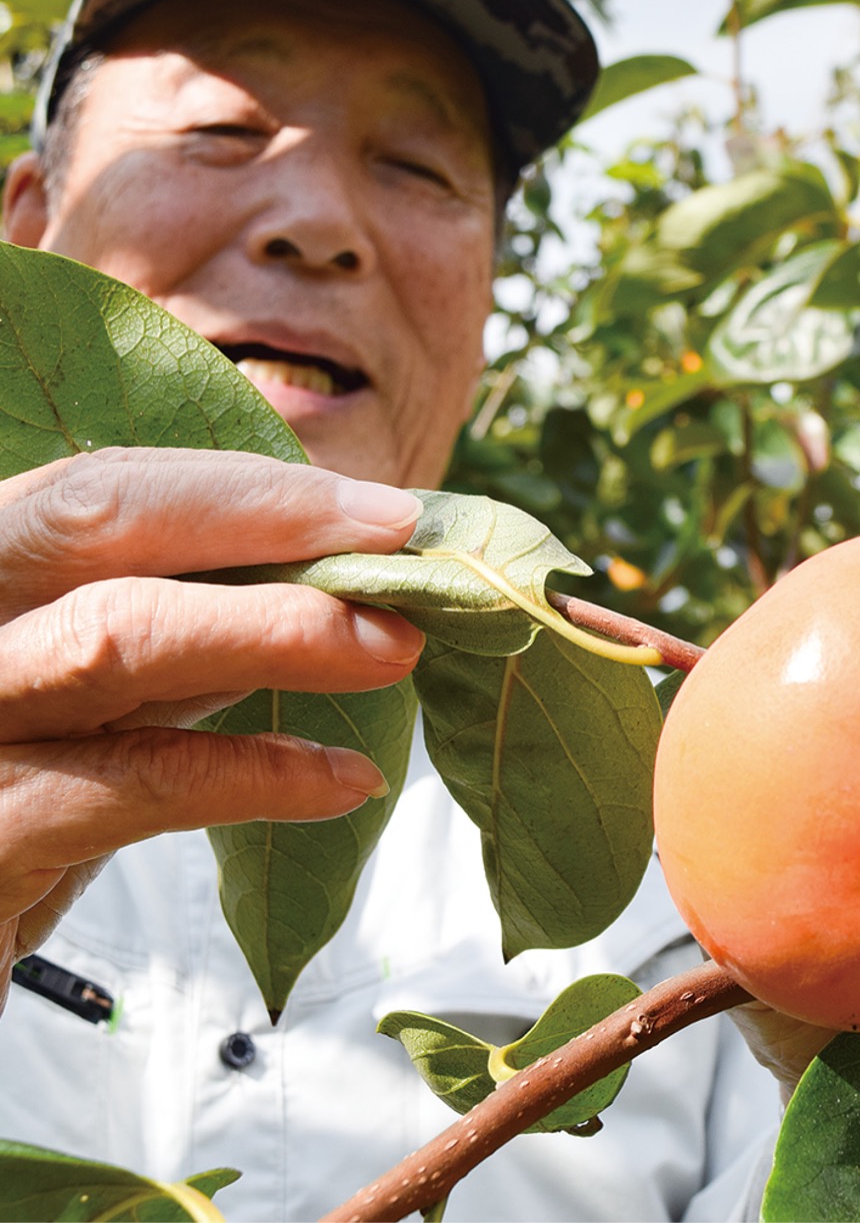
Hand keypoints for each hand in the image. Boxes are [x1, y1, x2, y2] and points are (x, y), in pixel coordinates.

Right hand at [0, 447, 425, 1007]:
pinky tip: (344, 778)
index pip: (103, 492)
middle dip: (266, 524)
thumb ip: (183, 632)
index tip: (377, 512)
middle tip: (396, 547)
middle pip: (97, 527)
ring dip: (280, 632)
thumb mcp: (102, 691)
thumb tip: (322, 581)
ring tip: (392, 646)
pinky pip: (141, 783)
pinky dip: (260, 775)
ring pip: (116, 638)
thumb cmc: (27, 794)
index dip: (246, 493)